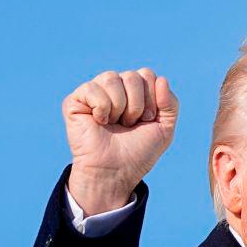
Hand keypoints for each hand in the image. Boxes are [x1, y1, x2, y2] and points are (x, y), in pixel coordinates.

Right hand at [62, 67, 178, 215]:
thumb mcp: (164, 129)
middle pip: (132, 76)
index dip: (151, 99)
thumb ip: (171, 104)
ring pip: (112, 78)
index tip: (146, 120)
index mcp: (134, 92)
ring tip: (115, 124)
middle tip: (129, 125)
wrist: (116, 171)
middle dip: (137, 105)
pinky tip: (99, 122)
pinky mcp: (76, 100)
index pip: (147, 74)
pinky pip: (92, 88)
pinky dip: (101, 108)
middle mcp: (115, 89)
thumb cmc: (138, 153)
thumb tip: (161, 79)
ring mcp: (95, 93)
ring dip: (119, 107)